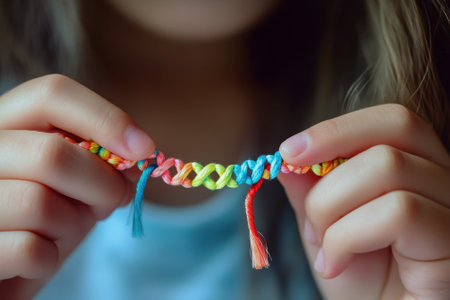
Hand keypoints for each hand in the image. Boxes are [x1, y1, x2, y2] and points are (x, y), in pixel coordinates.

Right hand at [0, 74, 154, 298]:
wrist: (11, 266)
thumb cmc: (44, 218)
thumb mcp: (76, 180)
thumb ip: (100, 160)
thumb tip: (139, 149)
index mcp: (5, 124)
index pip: (51, 95)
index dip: (106, 119)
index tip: (144, 147)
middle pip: (51, 155)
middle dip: (102, 186)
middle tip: (110, 202)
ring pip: (39, 204)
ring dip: (72, 225)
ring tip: (63, 230)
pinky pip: (28, 250)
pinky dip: (48, 260)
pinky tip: (39, 257)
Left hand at [278, 104, 449, 299]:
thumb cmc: (357, 281)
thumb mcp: (324, 227)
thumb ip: (310, 189)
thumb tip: (288, 155)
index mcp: (416, 169)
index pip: (391, 120)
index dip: (336, 128)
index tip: (289, 151)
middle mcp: (445, 181)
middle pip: (397, 126)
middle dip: (331, 154)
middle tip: (304, 201)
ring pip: (388, 166)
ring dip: (330, 207)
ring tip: (323, 247)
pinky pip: (398, 211)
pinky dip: (346, 236)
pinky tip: (334, 265)